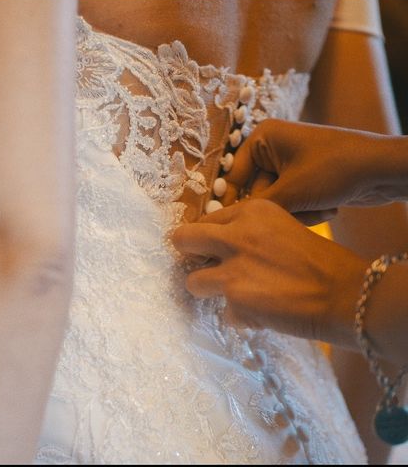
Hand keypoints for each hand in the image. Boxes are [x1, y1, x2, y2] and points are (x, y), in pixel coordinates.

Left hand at [172, 199, 366, 346]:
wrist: (345, 293)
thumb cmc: (321, 262)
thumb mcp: (282, 229)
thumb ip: (249, 234)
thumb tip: (218, 248)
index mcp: (250, 211)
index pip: (206, 220)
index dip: (207, 239)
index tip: (213, 251)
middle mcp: (236, 234)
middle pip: (182, 239)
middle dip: (188, 255)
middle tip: (202, 267)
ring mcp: (232, 267)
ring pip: (192, 281)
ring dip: (211, 291)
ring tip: (237, 296)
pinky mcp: (234, 298)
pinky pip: (224, 312)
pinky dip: (241, 317)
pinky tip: (264, 314)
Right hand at [222, 119, 406, 224]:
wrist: (384, 169)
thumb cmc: (335, 169)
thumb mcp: (291, 191)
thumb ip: (255, 207)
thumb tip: (227, 222)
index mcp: (262, 138)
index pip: (234, 176)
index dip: (233, 201)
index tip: (232, 225)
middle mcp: (272, 147)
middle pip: (255, 192)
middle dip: (279, 208)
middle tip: (297, 214)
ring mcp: (289, 163)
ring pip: (275, 202)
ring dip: (296, 212)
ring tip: (321, 210)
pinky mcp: (303, 178)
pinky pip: (291, 202)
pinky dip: (307, 210)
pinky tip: (329, 209)